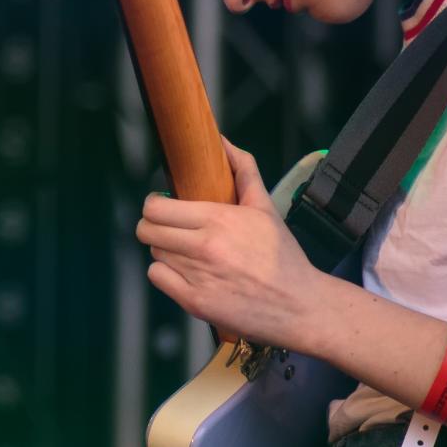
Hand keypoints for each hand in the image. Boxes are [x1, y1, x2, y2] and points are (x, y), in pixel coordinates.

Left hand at [136, 138, 324, 348]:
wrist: (299, 304)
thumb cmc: (282, 256)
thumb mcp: (265, 208)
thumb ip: (243, 170)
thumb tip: (223, 142)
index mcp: (218, 219)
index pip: (156, 207)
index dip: (155, 205)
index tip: (164, 207)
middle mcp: (204, 247)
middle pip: (147, 230)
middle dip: (154, 226)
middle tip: (170, 229)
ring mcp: (197, 277)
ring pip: (155, 254)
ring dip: (166, 251)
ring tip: (187, 252)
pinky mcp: (195, 302)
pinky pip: (158, 279)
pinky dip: (167, 275)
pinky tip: (187, 272)